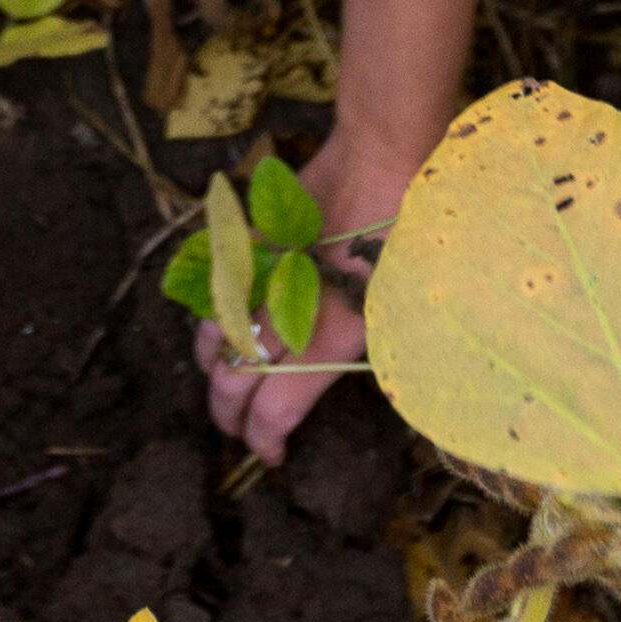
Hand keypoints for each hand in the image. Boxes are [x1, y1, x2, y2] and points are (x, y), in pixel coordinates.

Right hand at [199, 139, 405, 463]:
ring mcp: (257, 283)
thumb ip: (355, 346)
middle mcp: (281, 322)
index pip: (272, 414)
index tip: (268, 456)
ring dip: (214, 368)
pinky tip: (219, 324)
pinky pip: (217, 292)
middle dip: (228, 415)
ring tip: (220, 381)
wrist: (380, 165)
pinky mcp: (247, 248)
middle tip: (234, 431)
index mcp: (323, 346)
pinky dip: (213, 316)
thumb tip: (329, 370)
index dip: (263, 442)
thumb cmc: (408, 238)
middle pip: (233, 384)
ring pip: (214, 339)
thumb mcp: (397, 309)